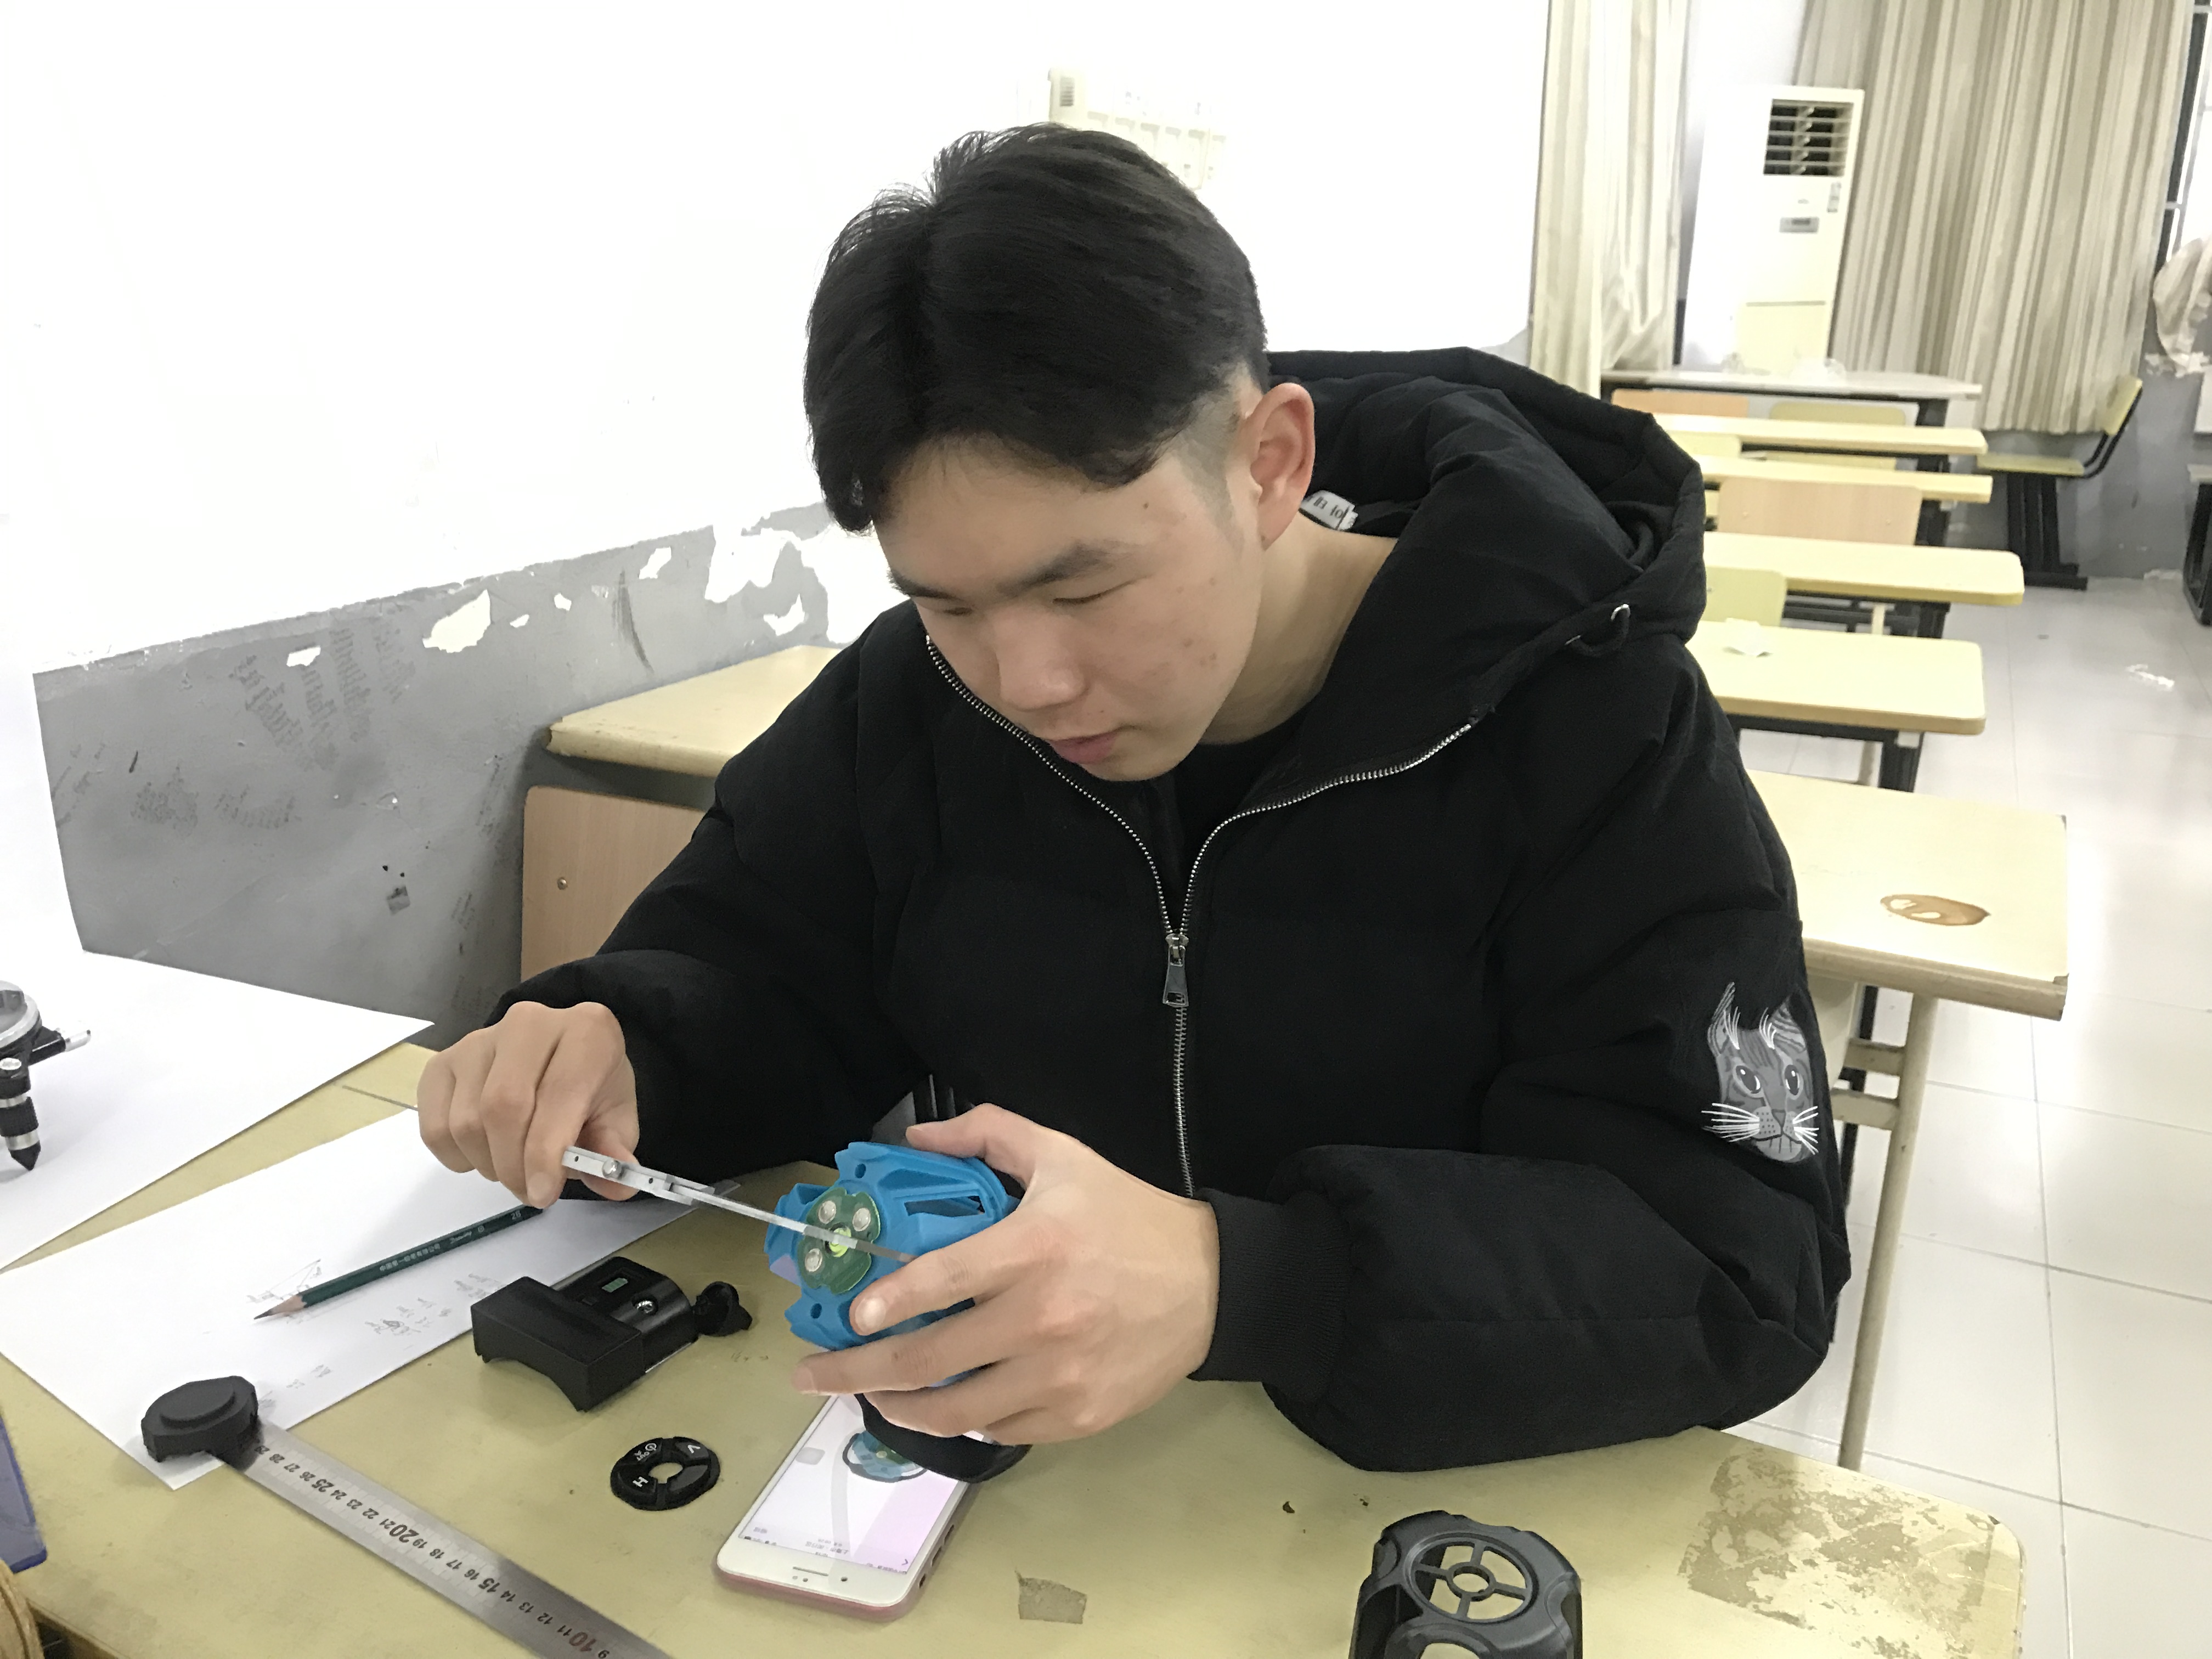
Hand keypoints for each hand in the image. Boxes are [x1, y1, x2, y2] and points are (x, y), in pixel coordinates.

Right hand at [416, 1001, 639, 1205]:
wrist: (559, 1060)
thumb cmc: (590, 1088)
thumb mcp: (616, 1118)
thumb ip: (613, 1152)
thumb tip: (616, 1185)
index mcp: (586, 1031)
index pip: (557, 1093)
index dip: (545, 1153)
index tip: (543, 1194)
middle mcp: (528, 1023)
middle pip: (502, 1107)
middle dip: (514, 1165)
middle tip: (530, 1191)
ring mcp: (478, 1039)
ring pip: (465, 1121)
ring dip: (488, 1164)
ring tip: (513, 1167)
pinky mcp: (442, 1062)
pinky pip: (434, 1125)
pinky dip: (456, 1156)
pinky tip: (484, 1152)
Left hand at [789, 1105, 1219, 1445]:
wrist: (1210, 1283)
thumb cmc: (1126, 1217)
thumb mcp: (1062, 1156)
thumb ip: (987, 1136)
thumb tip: (914, 1140)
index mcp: (1033, 1248)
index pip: (940, 1280)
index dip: (885, 1302)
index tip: (849, 1316)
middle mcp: (1041, 1317)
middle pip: (928, 1357)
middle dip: (856, 1371)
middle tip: (813, 1373)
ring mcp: (1058, 1376)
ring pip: (955, 1410)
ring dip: (898, 1408)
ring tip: (869, 1397)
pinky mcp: (1077, 1416)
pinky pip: (999, 1431)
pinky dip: (962, 1423)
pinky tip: (943, 1407)